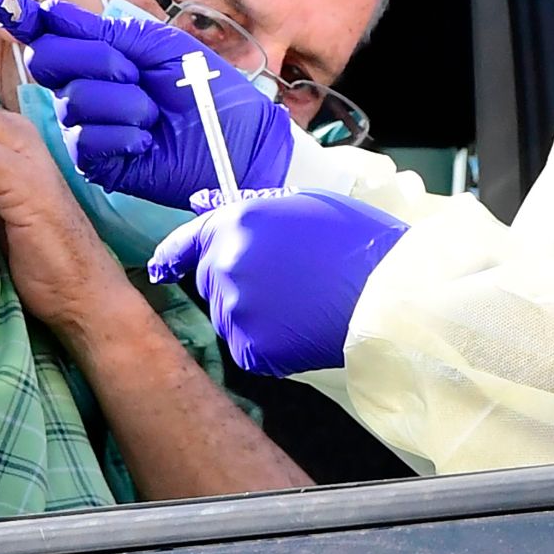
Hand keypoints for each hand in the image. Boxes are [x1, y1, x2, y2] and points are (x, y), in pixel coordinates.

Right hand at [0, 0, 295, 208]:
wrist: (240, 143)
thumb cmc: (208, 91)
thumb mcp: (159, 47)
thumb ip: (103, 32)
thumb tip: (48, 10)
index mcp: (102, 56)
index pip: (51, 35)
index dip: (26, 19)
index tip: (5, 3)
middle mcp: (88, 88)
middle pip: (47, 62)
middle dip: (94, 59)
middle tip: (134, 72)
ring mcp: (89, 126)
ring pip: (73, 101)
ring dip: (122, 102)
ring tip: (154, 115)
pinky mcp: (97, 164)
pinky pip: (84, 140)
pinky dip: (121, 135)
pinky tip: (146, 141)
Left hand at [147, 190, 408, 376]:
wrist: (392, 294)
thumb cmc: (358, 243)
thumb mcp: (304, 205)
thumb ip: (253, 212)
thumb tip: (213, 213)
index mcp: (236, 223)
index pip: (188, 241)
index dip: (173, 255)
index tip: (161, 267)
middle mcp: (226, 264)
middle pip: (210, 280)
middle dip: (236, 281)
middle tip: (287, 282)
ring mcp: (237, 309)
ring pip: (229, 316)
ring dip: (253, 313)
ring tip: (302, 304)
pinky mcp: (252, 348)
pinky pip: (248, 347)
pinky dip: (269, 344)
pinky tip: (302, 328)